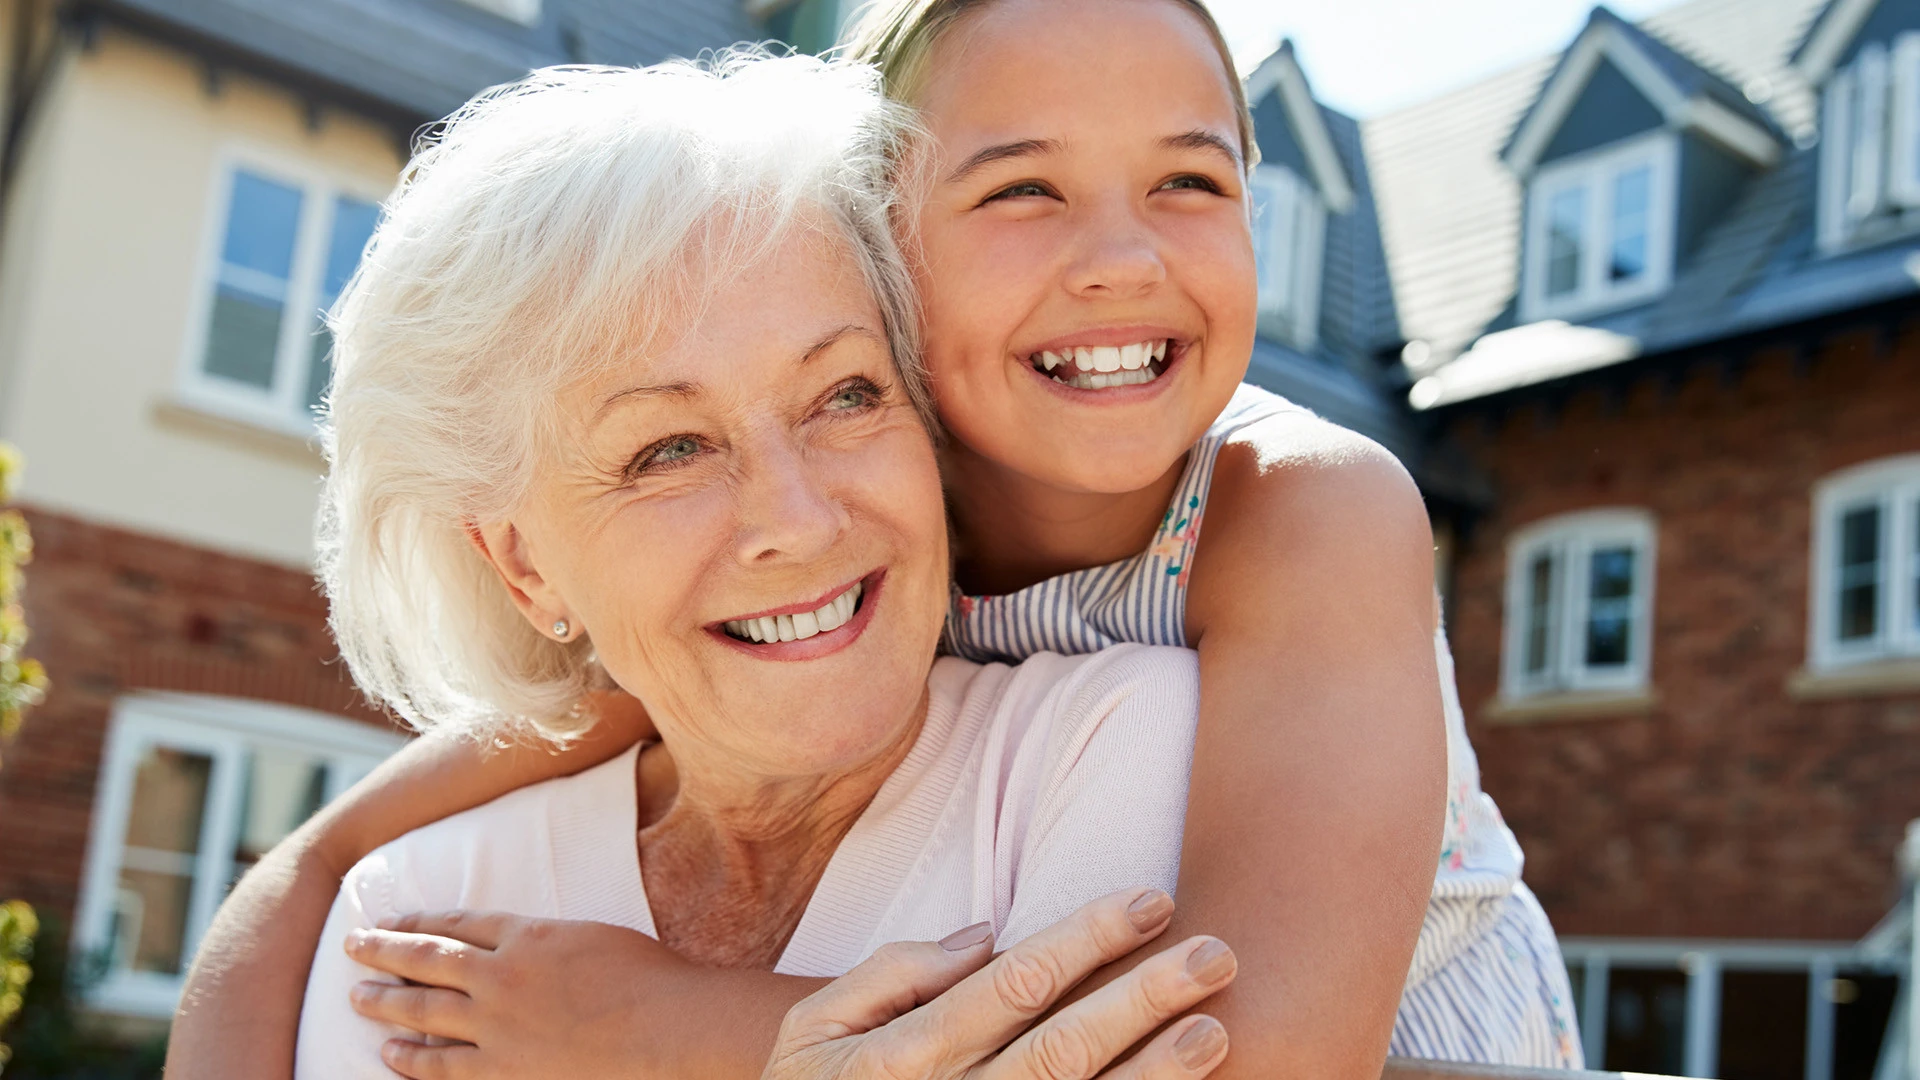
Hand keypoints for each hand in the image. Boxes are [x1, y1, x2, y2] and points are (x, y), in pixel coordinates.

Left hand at [344, 911, 695, 1078]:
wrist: (669, 1030)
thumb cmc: (650, 980)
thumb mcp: (594, 937)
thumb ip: (551, 941)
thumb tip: (524, 946)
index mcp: (528, 935)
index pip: (458, 924)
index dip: (420, 921)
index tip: (393, 920)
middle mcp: (502, 977)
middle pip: (427, 960)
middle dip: (384, 951)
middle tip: (353, 946)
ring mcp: (498, 1027)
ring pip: (423, 1011)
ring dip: (385, 1002)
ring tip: (357, 997)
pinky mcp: (504, 1071)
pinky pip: (443, 1067)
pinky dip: (412, 1061)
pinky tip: (390, 1056)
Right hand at [764, 887, 1234, 1078]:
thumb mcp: (808, 1034)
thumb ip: (886, 976)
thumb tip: (983, 936)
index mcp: (902, 1058)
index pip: (1015, 983)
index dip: (1088, 938)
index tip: (1152, 901)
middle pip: (1064, 1047)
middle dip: (1143, 997)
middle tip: (1217, 954)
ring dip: (1156, 1075)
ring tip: (1215, 1029)